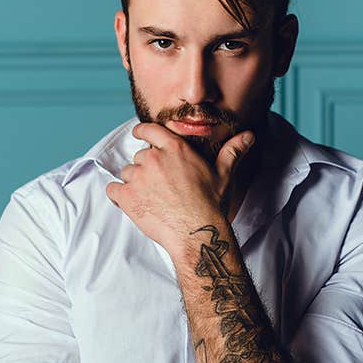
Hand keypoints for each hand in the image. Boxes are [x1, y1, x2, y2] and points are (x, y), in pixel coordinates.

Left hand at [105, 122, 254, 250]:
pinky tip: (131, 203)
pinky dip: (119, 195)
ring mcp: (138, 178)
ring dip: (133, 182)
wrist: (196, 232)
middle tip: (159, 184)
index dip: (142, 131)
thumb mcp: (223, 174)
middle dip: (146, 168)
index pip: (149, 130)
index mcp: (174, 149)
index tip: (139, 134)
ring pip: (127, 173)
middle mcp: (153, 159)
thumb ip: (232, 151)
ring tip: (150, 197)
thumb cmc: (211, 204)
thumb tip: (249, 136)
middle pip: (139, 157)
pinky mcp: (127, 197)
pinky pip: (113, 189)